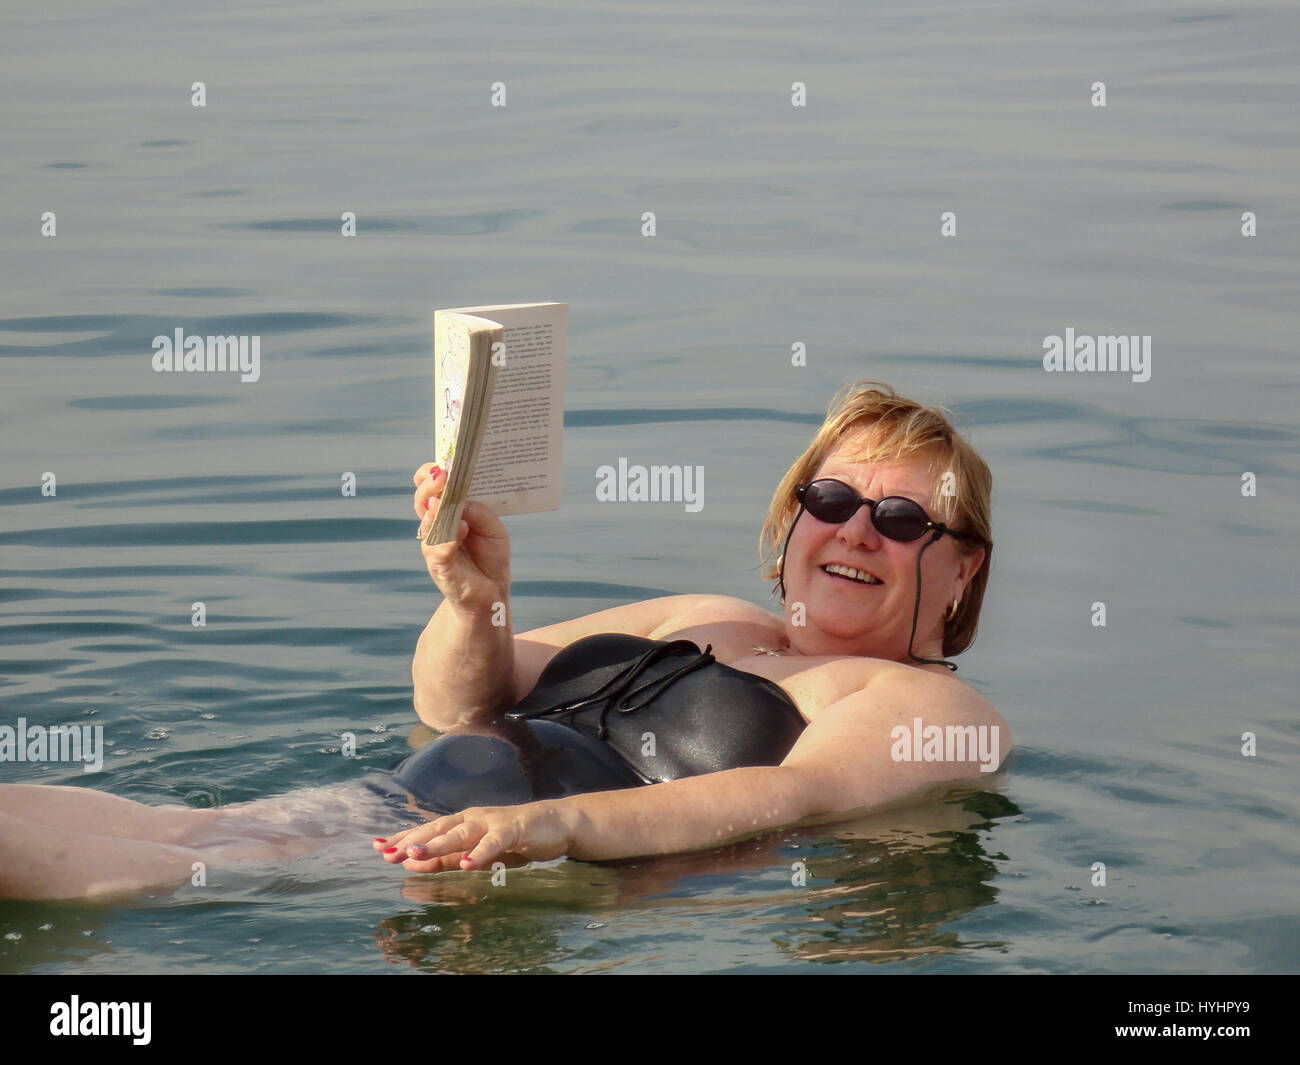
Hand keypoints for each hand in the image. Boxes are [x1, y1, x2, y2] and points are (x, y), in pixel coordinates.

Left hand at [372, 801, 576, 871]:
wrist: (557, 824)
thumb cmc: (515, 838)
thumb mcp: (476, 853)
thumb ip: (447, 859)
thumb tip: (411, 864)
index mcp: (462, 823)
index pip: (427, 830)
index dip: (403, 838)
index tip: (377, 846)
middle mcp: (473, 819)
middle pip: (438, 828)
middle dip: (411, 840)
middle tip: (385, 851)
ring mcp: (492, 822)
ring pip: (460, 832)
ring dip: (436, 844)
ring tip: (413, 855)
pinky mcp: (514, 829)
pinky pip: (495, 842)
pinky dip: (481, 853)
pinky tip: (468, 864)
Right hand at [413, 463, 511, 614]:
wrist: (490, 594)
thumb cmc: (490, 556)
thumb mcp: (494, 529)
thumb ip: (480, 512)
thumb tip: (463, 502)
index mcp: (447, 512)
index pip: (430, 488)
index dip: (430, 474)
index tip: (440, 464)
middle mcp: (435, 526)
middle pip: (422, 500)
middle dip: (430, 486)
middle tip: (442, 476)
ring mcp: (434, 545)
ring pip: (427, 522)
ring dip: (436, 508)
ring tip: (444, 497)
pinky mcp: (439, 565)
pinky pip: (438, 548)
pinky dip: (448, 537)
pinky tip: (459, 529)